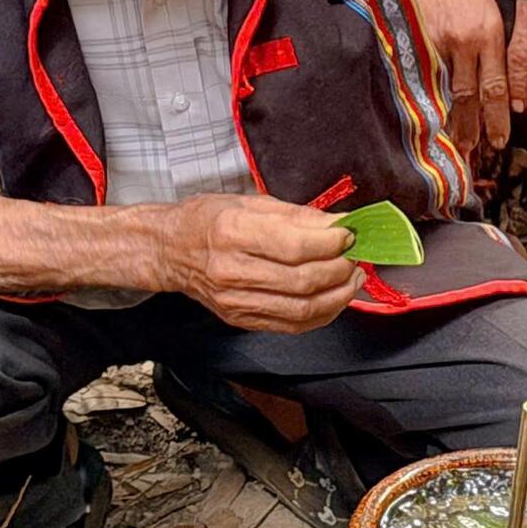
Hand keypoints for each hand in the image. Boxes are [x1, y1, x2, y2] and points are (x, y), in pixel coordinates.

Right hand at [160, 195, 364, 332]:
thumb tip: (338, 224)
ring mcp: (235, 300)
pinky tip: (333, 298)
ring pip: (301, 308)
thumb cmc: (207, 220)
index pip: (295, 246)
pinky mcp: (241, 319)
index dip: (331, 243)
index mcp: (233, 231)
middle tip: (356, 257)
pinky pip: (291, 325)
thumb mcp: (249, 202)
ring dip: (338, 296)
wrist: (170, 250)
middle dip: (340, 270)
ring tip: (352, 279)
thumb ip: (298, 215)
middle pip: (302, 280)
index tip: (350, 235)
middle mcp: (232, 270)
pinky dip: (321, 314)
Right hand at [412, 0, 510, 154]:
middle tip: (475, 153)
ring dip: (450, 123)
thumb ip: (490, 43)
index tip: (499, 140)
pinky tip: (426, 118)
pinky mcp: (414, 39)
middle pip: (472, 98)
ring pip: (445, 92)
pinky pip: (422, 78)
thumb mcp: (485, 6)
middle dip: (474, 129)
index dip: (497, 118)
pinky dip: (425, 101)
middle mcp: (465, 41)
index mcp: (488, 32)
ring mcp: (436, 42)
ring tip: (453, 145)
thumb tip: (494, 80)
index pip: (496, 87)